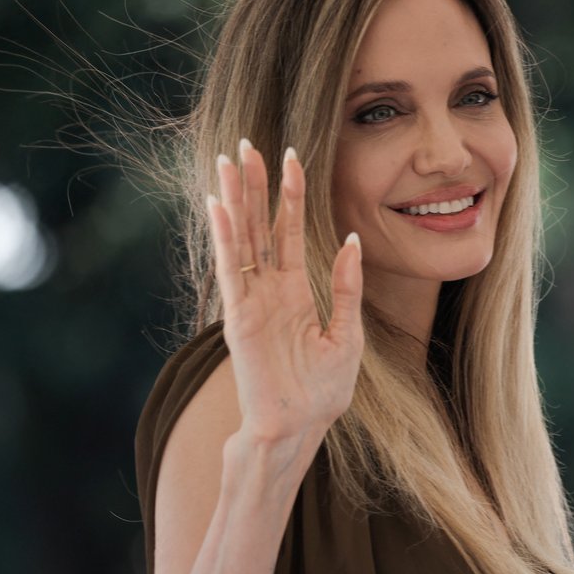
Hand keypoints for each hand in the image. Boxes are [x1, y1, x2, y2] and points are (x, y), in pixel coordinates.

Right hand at [207, 139, 363, 450]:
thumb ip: (348, 288)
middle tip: (247, 143)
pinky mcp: (238, 317)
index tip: (290, 156)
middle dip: (253, 185)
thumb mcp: (348, 334)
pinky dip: (224, 237)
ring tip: (227, 160)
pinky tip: (218, 206)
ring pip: (240, 238)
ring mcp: (250, 301)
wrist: (298, 430)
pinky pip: (231, 270)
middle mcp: (268, 290)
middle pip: (257, 225)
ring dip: (233, 199)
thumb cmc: (322, 392)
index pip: (289, 231)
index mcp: (294, 292)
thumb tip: (355, 241)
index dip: (289, 194)